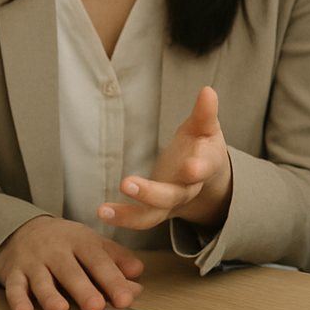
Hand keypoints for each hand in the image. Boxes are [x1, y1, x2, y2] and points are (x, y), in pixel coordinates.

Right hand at [0, 216, 144, 309]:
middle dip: (84, 290)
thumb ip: (116, 258)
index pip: (99, 261)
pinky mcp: (13, 272)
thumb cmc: (65, 241)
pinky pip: (14, 287)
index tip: (125, 298)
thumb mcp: (92, 242)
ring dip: (50, 296)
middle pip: (71, 271)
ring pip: (42, 280)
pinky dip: (17, 300)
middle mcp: (57, 251)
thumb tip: (138, 274)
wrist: (22, 227)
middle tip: (96, 307)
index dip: (113, 280)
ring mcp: (34, 262)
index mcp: (82, 241)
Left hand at [99, 86, 232, 231]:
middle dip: (151, 192)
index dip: (199, 168)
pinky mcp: (156, 210)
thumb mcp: (205, 128)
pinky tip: (102, 211)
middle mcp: (189, 188)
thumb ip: (205, 113)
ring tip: (103, 209)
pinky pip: (141, 219)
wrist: (204, 175)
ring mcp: (171, 202)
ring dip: (130, 214)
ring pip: (154, 214)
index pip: (205, 167)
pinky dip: (122, 217)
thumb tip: (207, 91)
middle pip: (174, 195)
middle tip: (127, 184)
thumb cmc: (202, 145)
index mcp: (205, 164)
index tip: (192, 167)